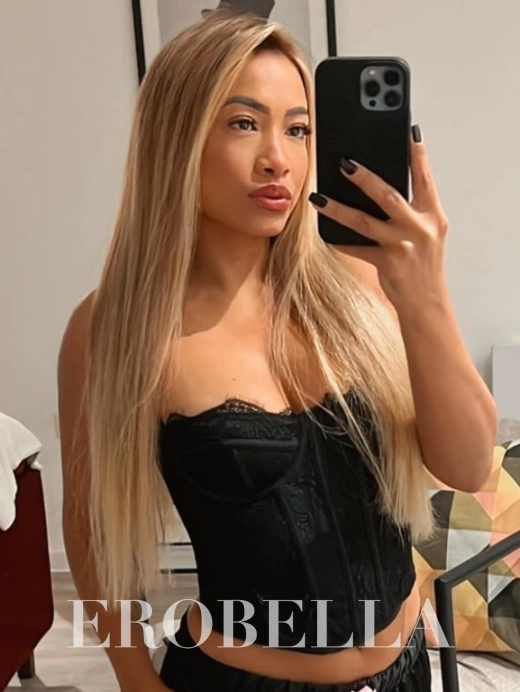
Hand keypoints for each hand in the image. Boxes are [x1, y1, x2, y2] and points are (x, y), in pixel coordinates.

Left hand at [309, 125, 449, 312]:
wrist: (426, 302)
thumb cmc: (423, 264)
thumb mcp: (427, 233)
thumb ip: (410, 211)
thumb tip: (378, 187)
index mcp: (433, 216)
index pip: (424, 178)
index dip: (417, 155)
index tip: (408, 132)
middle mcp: (420, 228)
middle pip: (389, 195)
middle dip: (365, 177)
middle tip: (344, 163)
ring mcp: (403, 245)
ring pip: (364, 221)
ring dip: (338, 208)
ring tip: (318, 198)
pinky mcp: (386, 263)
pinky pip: (356, 248)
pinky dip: (339, 241)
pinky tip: (324, 233)